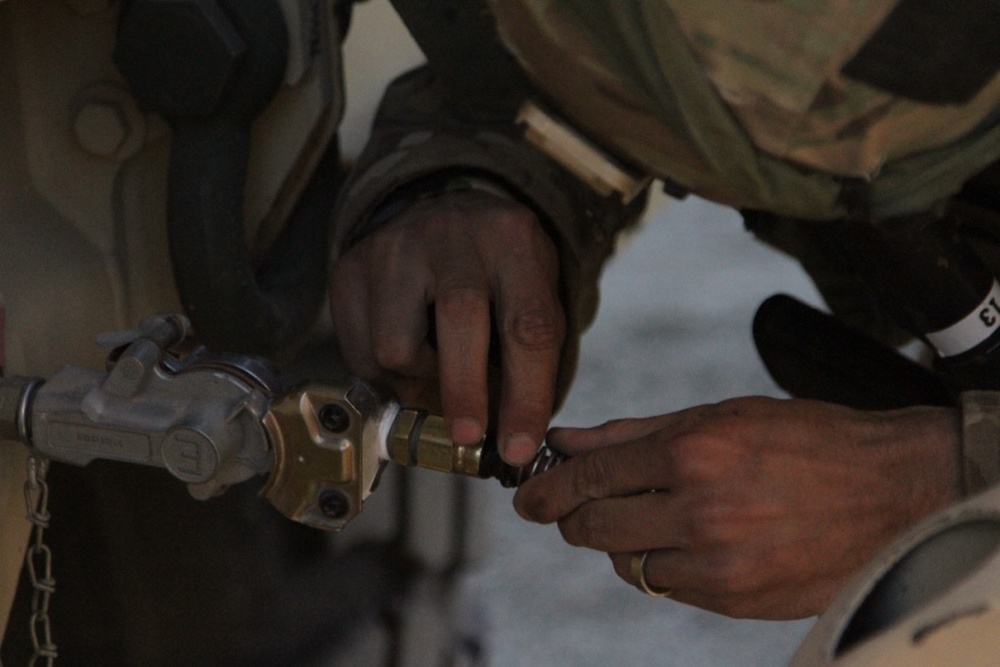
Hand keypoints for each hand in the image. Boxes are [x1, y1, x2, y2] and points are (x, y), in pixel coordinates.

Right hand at [330, 190, 564, 464]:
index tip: (518, 447)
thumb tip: (509, 441)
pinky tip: (408, 359)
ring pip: (394, 346)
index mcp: (513, 238)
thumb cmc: (498, 271)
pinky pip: (358, 350)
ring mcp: (394, 246)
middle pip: (457, 322)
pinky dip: (385, 376)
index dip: (525, 395)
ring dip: (418, 380)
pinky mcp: (351, 267)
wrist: (444, 215)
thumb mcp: (532, 295)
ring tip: (436, 372)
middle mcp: (452, 233)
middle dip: (464, 393)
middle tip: (469, 438)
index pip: (527, 325)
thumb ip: (526, 359)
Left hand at [513, 396, 961, 618]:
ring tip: (652, 516)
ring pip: (628, 564)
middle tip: (571, 508)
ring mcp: (718, 564)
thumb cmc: (805, 440)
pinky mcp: (735, 601)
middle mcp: (699, 512)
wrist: (892, 491)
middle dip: (573, 518)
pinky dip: (663, 565)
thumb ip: (631, 432)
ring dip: (623, 542)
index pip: (589, 478)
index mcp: (692, 453)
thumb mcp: (717, 415)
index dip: (548, 489)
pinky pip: (667, 587)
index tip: (528, 496)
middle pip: (594, 529)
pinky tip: (688, 540)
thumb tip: (567, 440)